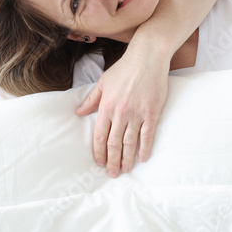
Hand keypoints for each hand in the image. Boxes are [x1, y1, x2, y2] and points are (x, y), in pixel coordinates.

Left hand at [75, 47, 168, 176]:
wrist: (147, 58)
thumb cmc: (124, 69)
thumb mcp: (102, 83)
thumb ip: (91, 100)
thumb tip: (78, 112)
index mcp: (106, 107)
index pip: (100, 136)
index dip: (99, 152)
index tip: (99, 163)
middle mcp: (120, 113)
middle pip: (114, 144)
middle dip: (112, 161)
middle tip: (112, 174)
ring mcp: (137, 114)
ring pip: (130, 143)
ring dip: (127, 159)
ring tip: (125, 170)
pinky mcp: (152, 113)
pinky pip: (147, 135)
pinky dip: (145, 148)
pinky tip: (143, 158)